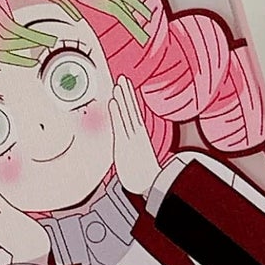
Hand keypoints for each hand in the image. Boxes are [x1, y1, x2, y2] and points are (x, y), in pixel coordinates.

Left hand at [109, 76, 159, 196]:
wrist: (150, 187)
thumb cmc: (144, 177)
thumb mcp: (139, 161)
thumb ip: (136, 152)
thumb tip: (135, 149)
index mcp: (140, 137)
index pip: (134, 113)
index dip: (129, 99)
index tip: (125, 87)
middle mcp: (136, 134)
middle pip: (131, 109)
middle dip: (126, 93)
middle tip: (122, 77)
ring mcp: (131, 138)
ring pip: (126, 113)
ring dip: (122, 98)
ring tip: (118, 84)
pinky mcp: (125, 145)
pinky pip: (120, 125)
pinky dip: (117, 112)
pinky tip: (114, 101)